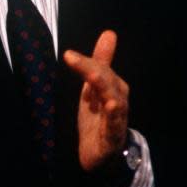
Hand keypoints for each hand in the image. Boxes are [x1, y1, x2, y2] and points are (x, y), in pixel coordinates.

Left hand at [64, 30, 129, 170]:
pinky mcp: (113, 136)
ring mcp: (117, 119)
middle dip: (92, 69)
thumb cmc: (99, 117)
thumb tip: (109, 34)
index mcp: (113, 86)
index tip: (68, 54)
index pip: (100, 70)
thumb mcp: (94, 88)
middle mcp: (118, 99)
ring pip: (114, 100)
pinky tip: (111, 107)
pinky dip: (113, 117)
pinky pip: (114, 126)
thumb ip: (100, 62)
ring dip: (105, 88)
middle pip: (106, 81)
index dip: (86, 62)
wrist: (102, 153)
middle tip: (72, 58)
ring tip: (94, 77)